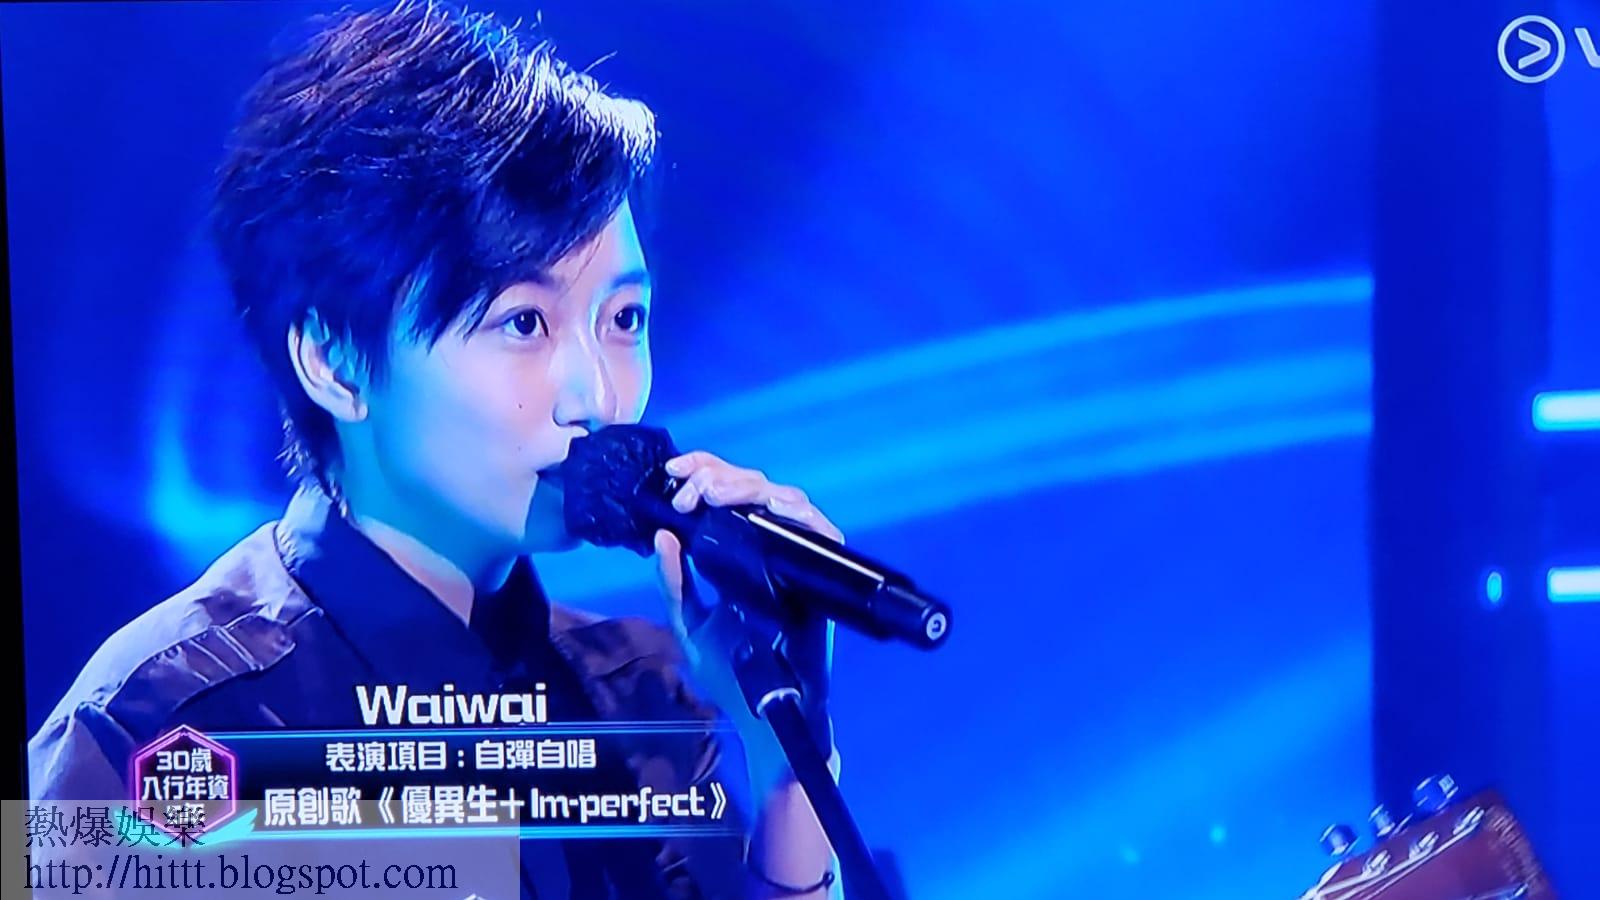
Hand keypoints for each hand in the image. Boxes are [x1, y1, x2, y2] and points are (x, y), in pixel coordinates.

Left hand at [652, 451, 840, 780]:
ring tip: (715, 493)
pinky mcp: (823, 575)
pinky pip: (820, 531)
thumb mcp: (689, 622)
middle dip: (720, 475)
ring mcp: (799, 558)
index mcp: (740, 552)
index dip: (705, 471)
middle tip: (692, 488)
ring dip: (749, 488)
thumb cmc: (732, 670)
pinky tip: (769, 507)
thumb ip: (674, 582)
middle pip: (756, 486)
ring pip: (786, 498)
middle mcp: (773, 547)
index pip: (729, 493)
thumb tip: (662, 536)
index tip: (673, 474)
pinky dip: (797, 513)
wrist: (766, 708)